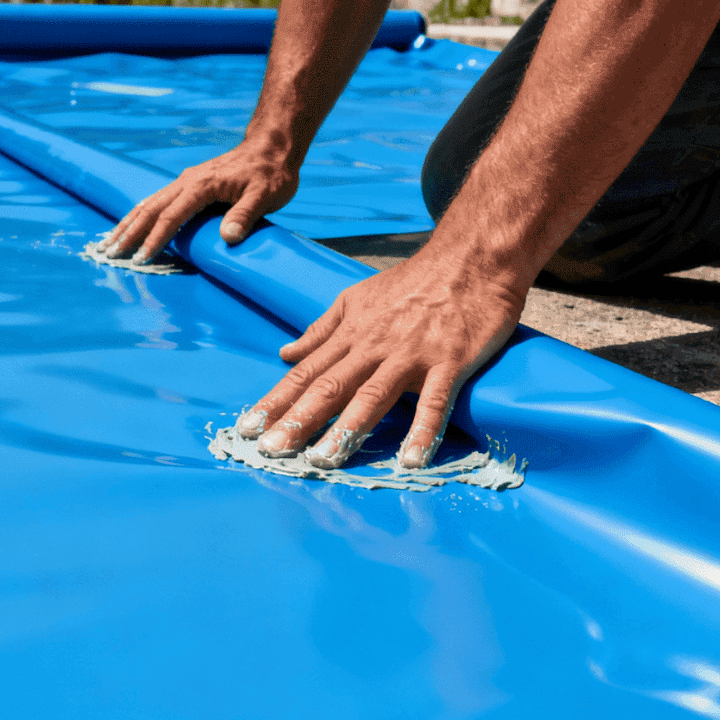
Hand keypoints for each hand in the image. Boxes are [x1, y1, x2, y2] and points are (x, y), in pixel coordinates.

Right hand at [101, 142, 299, 261]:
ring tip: (108, 242)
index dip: (154, 240)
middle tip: (108, 254)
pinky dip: (139, 215)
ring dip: (127, 224)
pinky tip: (130, 225)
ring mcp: (185, 181)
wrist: (271, 146)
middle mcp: (186, 181)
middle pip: (149, 209)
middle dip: (128, 233)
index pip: (170, 217)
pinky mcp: (188, 184)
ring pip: (148, 203)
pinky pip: (156, 200)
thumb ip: (246, 215)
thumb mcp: (266, 194)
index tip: (141, 259)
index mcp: (200, 186)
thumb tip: (228, 238)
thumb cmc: (271, 172)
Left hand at [234, 249, 524, 468]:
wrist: (472, 258)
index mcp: (350, 335)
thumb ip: (321, 330)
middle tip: (269, 450)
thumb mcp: (356, 298)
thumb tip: (285, 352)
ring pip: (372, 396)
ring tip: (321, 461)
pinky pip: (435, 401)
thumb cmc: (413, 282)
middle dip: (297, 420)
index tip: (246, 428)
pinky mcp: (451, 361)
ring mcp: (411, 355)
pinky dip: (423, 431)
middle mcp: (373, 346)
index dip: (276, 401)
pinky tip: (410, 461)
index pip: (304, 373)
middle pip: (328, 387)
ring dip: (346, 430)